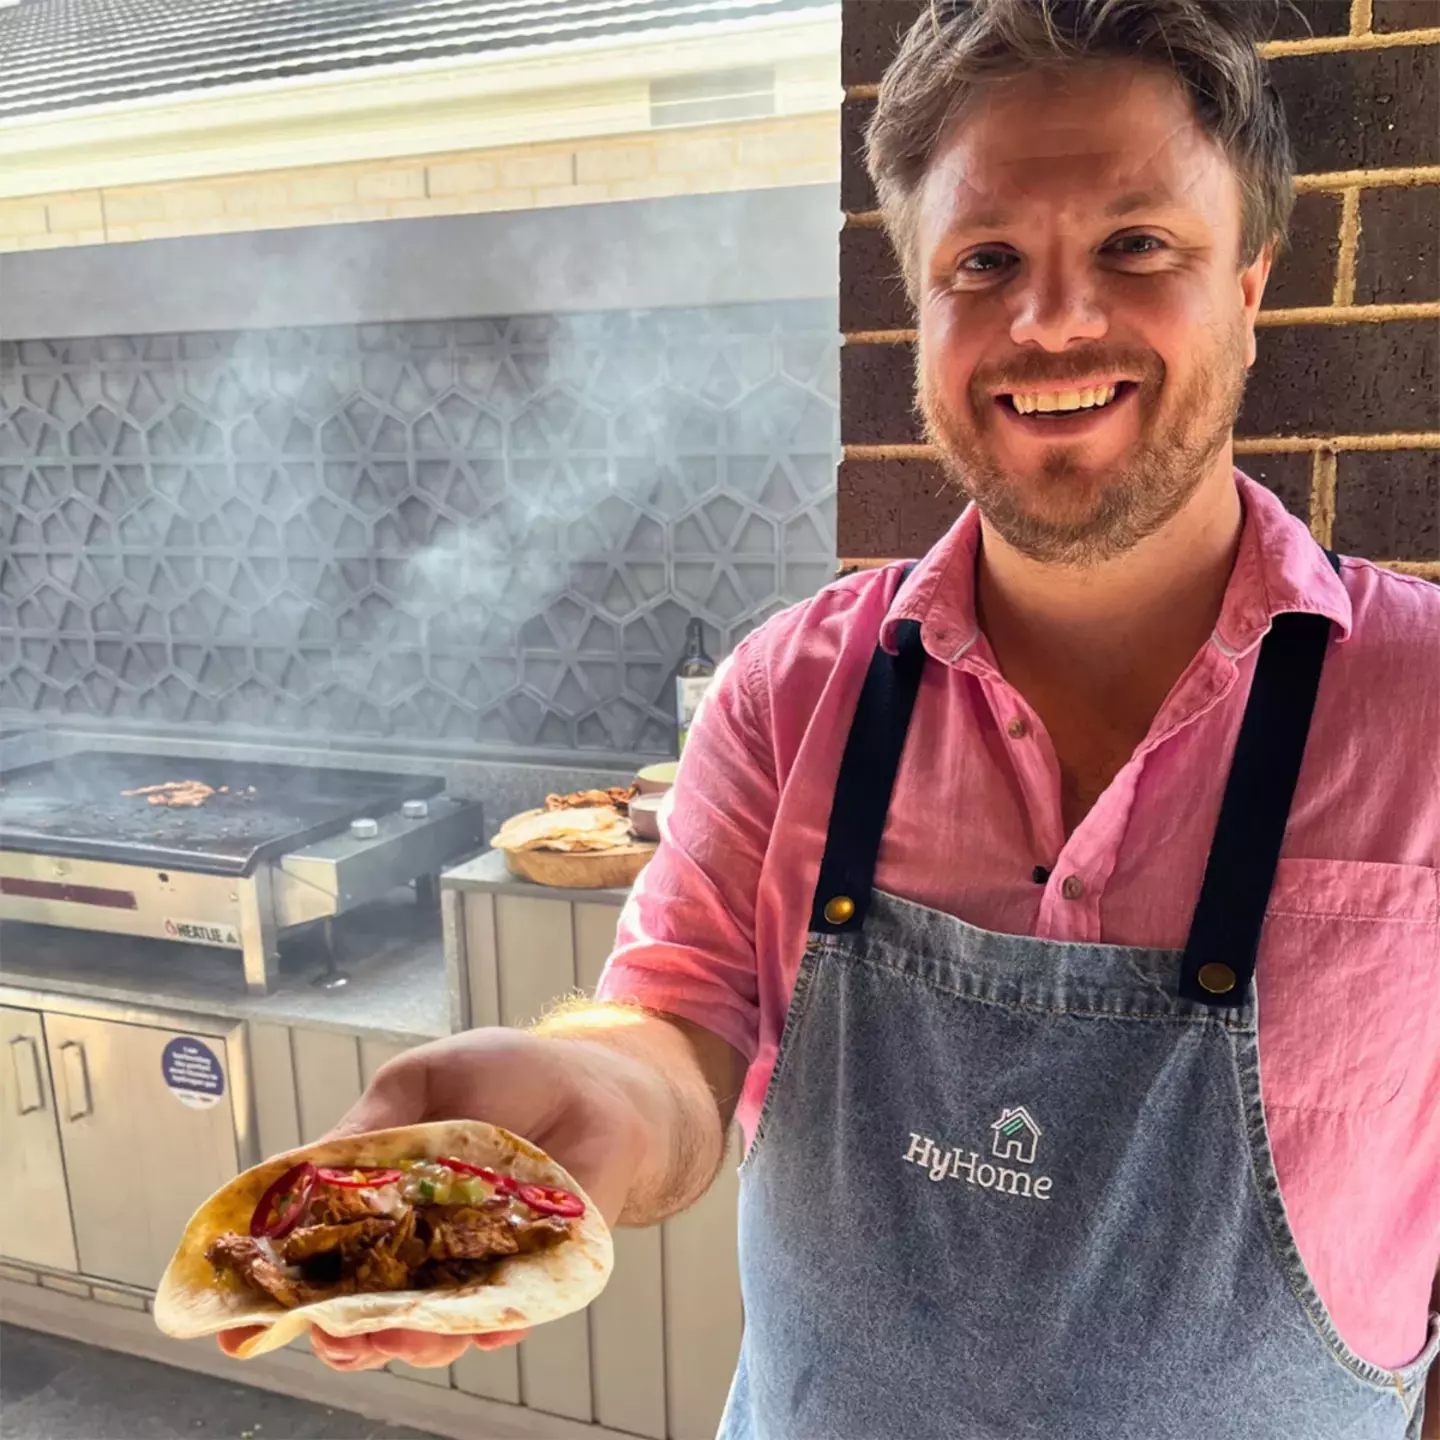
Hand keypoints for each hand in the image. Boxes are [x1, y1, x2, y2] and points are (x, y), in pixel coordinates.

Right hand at [218, 1026, 653, 1371]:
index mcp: (385, 1203)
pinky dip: (488, 1327)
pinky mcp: (536, 1278)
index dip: (280, 1296)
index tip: (238, 1326)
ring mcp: (478, 1269)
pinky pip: (506, 1317)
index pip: (322, 1261)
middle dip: (341, 1334)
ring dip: (407, 1338)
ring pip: (431, 1330)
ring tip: (396, 1330)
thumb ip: (367, 1130)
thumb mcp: (419, 1082)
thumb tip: (299, 1172)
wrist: (596, 1081)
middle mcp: (424, 1249)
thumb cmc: (509, 1075)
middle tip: (329, 1332)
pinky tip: (478, 1325)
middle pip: (368, 1314)